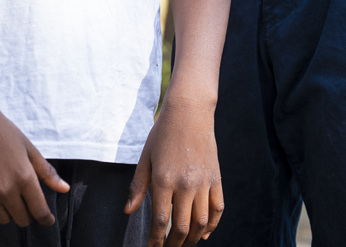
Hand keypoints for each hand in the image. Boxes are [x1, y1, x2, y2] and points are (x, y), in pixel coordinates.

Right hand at [0, 99, 69, 226]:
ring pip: (3, 219)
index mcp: (25, 177)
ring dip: (8, 212)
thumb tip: (65, 189)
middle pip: (22, 219)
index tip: (46, 219)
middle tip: (24, 200)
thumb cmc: (3, 132)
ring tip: (6, 194)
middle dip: (27, 213)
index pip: (39, 211)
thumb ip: (47, 172)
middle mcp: (7, 189)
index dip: (46, 218)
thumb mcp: (29, 149)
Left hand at [125, 93, 223, 245]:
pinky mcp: (216, 178)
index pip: (160, 220)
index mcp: (164, 179)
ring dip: (192, 238)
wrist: (189, 112)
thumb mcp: (145, 158)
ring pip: (201, 222)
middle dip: (174, 244)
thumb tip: (128, 211)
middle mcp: (186, 184)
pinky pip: (217, 208)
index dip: (156, 239)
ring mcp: (204, 182)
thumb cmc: (163, 133)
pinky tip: (204, 233)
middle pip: (182, 227)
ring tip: (184, 244)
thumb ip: (138, 187)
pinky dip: (212, 225)